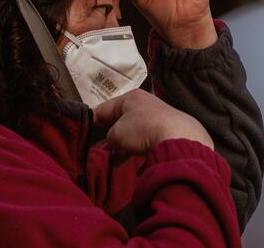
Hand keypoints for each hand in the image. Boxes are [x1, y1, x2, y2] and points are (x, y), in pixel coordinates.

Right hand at [93, 90, 212, 153]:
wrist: (180, 138)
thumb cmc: (143, 130)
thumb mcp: (116, 134)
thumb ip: (109, 138)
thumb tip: (114, 144)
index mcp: (131, 98)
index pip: (104, 108)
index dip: (92, 122)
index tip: (84, 134)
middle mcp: (146, 104)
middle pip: (121, 121)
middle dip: (110, 137)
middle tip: (99, 151)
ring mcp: (159, 118)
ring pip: (134, 133)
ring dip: (124, 146)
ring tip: (115, 162)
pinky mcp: (169, 132)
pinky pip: (148, 142)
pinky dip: (139, 151)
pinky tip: (135, 165)